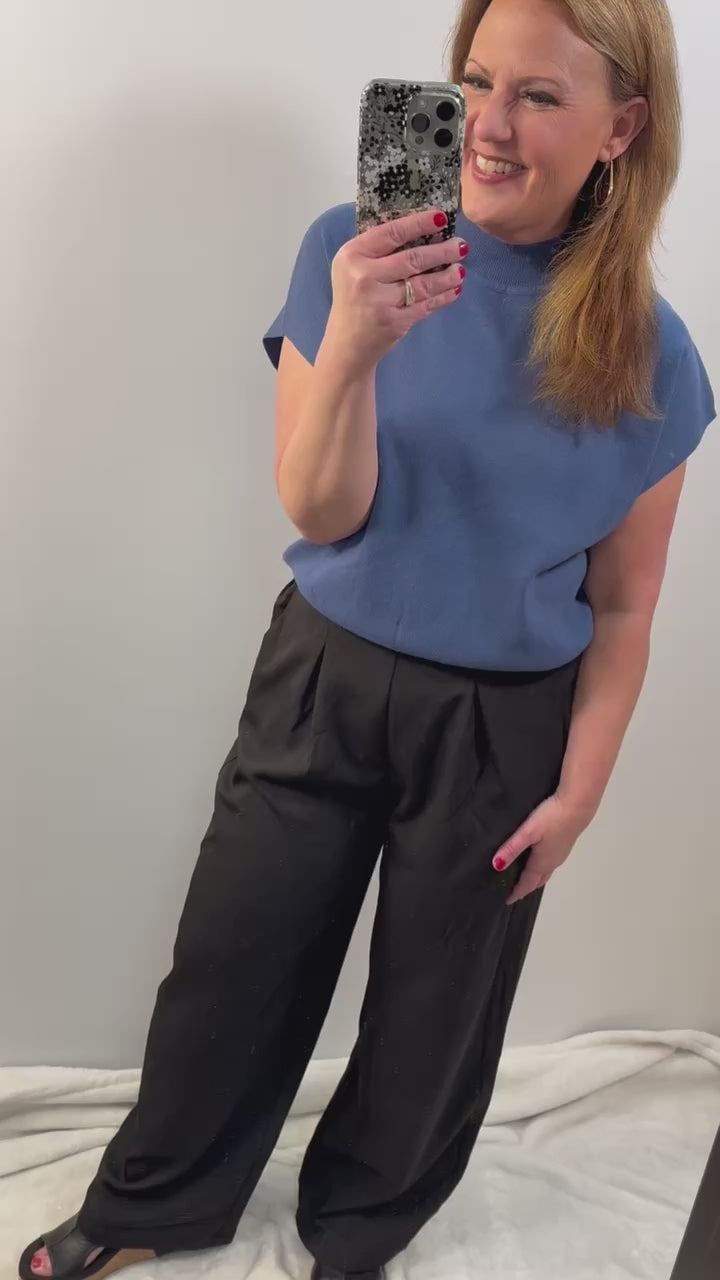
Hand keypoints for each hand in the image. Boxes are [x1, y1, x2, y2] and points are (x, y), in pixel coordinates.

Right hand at [324, 209, 466, 375]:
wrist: (346, 344)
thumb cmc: (352, 298)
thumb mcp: (353, 267)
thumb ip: (378, 250)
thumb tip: (421, 229)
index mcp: (352, 255)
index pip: (391, 233)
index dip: (419, 223)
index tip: (442, 217)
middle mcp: (364, 277)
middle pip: (412, 259)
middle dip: (443, 251)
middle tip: (461, 245)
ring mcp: (379, 302)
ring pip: (423, 284)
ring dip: (447, 276)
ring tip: (461, 270)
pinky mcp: (394, 322)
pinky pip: (425, 305)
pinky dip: (443, 297)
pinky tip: (454, 290)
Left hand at [492, 794, 593, 905]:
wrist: (578, 804)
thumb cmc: (552, 818)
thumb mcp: (528, 832)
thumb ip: (512, 848)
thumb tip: (496, 866)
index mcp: (542, 862)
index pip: (527, 883)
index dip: (516, 892)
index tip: (506, 900)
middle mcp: (553, 862)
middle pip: (538, 880)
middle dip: (526, 887)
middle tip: (513, 891)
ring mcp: (561, 853)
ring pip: (546, 871)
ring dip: (534, 877)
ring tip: (522, 877)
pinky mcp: (565, 843)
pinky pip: (551, 863)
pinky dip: (541, 867)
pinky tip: (537, 858)